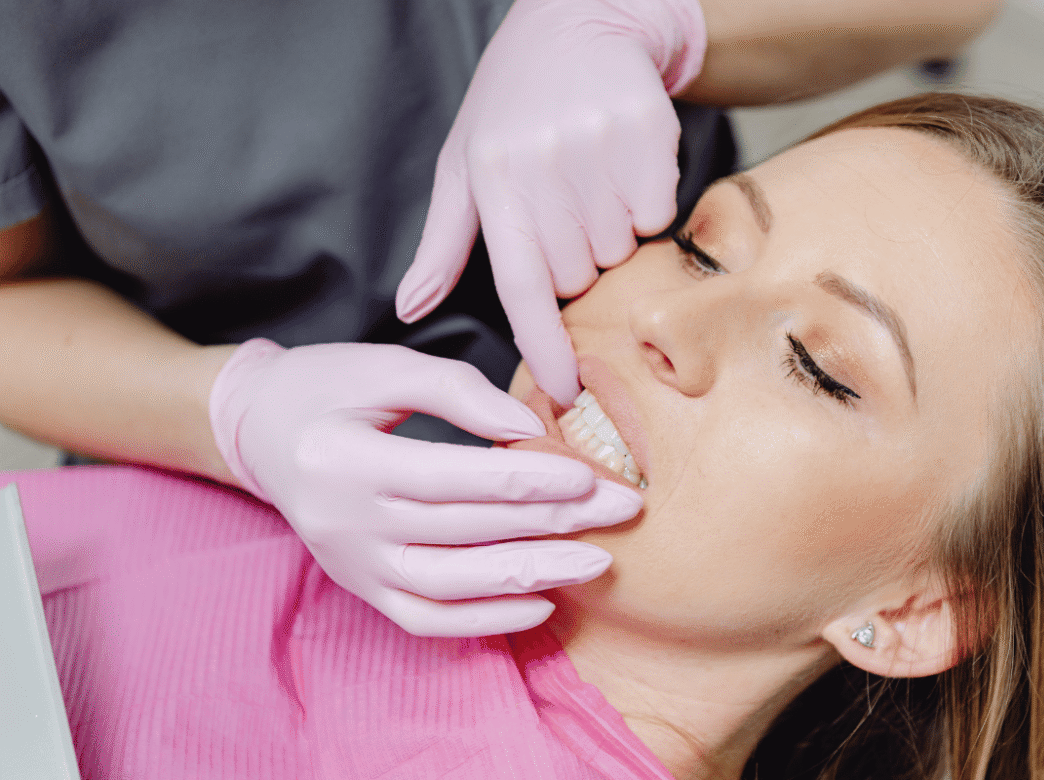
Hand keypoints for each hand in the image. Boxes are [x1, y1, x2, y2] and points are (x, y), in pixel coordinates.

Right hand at [208, 339, 641, 636]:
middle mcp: (342, 521)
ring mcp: (349, 563)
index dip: (524, 479)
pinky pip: (424, 619)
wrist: (259, 430)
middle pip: (463, 530)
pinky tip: (540, 603)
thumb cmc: (326, 387)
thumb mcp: (384, 366)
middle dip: (550, 523)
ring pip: (450, 585)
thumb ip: (458, 390)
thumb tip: (531, 428)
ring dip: (530, 576)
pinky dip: (483, 620)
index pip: (451, 477)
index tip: (588, 476)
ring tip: (596, 562)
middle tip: (619, 511)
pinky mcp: (359, 586)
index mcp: (342, 457)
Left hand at [395, 0, 705, 405]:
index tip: (565, 390)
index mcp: (493, 179)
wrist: (578, 24)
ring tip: (589, 182)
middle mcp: (545, 166)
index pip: (522, 287)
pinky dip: (644, 208)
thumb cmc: (512, 107)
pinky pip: (657, 217)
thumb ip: (440, 245)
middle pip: (577, 276)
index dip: (544, 347)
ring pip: (619, 251)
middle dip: (573, 262)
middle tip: (563, 208)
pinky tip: (621, 169)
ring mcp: (599, 148)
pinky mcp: (648, 134)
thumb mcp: (464, 167)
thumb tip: (409, 309)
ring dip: (609, 235)